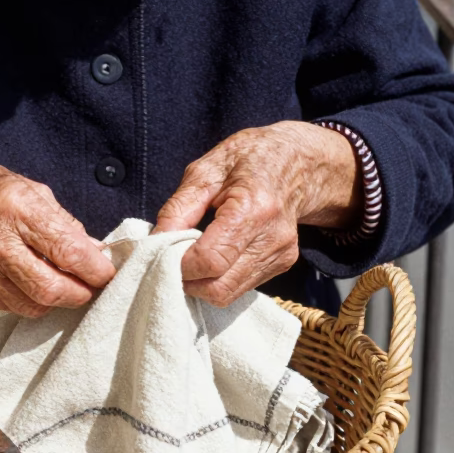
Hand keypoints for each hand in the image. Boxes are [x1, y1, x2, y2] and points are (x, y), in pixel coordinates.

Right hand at [0, 151, 113, 316]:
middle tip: (91, 288)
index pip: (69, 251)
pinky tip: (33, 284)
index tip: (108, 274)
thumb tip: (93, 253)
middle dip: (80, 294)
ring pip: (32, 305)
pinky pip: (11, 306)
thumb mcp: (30, 189)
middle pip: (51, 288)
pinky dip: (30, 301)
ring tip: (64, 287)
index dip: (96, 270)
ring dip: (56, 300)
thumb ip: (63, 223)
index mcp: (18, 208)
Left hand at [155, 121, 359, 306]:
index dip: (178, 265)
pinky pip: (239, 287)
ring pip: (227, 294)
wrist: (298, 160)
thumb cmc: (249, 158)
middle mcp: (272, 238)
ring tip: (190, 256)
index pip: (210, 260)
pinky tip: (212, 256)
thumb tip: (154, 242)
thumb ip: (179, 208)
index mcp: (253, 208)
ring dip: (200, 283)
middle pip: (218, 287)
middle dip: (186, 280)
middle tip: (169, 259)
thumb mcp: (206, 169)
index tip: (161, 252)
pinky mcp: (282, 265)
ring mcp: (281, 255)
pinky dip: (217, 279)